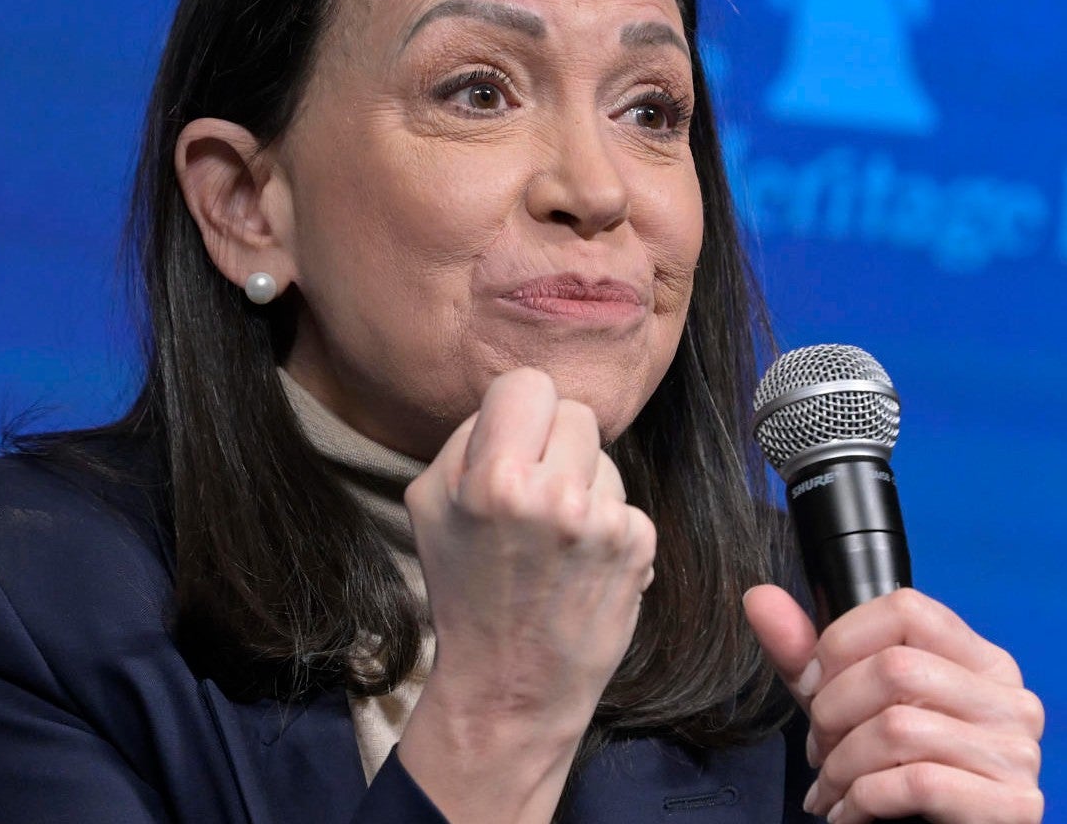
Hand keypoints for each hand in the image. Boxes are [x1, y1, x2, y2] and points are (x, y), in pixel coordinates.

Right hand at [397, 368, 656, 821]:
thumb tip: (514, 400)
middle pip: (575, 413)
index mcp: (494, 478)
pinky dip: (608, 528)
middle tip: (534, 493)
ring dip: (584, 486)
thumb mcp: (429, 505)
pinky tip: (582, 564)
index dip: (519, 409)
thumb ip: (467, 439)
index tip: (514, 440)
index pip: (527, 382)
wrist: (510, 684)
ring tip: (555, 538)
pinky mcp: (638, 547)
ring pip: (605, 458)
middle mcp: (554, 495)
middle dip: (555, 445)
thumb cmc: (464, 589)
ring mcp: (602, 522)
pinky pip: (626, 502)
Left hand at [745, 586, 1042, 822]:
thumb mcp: (847, 709)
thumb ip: (806, 656)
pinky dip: (863, 801)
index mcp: (980, 661)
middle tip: (820, 753)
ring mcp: (1017, 752)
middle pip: (895, 668)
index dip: (840, 643)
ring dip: (842, 766)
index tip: (813, 687)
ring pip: (899, 728)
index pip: (906, 608)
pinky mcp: (1012, 805)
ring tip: (832, 789)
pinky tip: (852, 814)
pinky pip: (917, 783)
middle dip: (832, 714)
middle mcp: (1010, 698)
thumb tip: (759, 597)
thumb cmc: (900, 777)